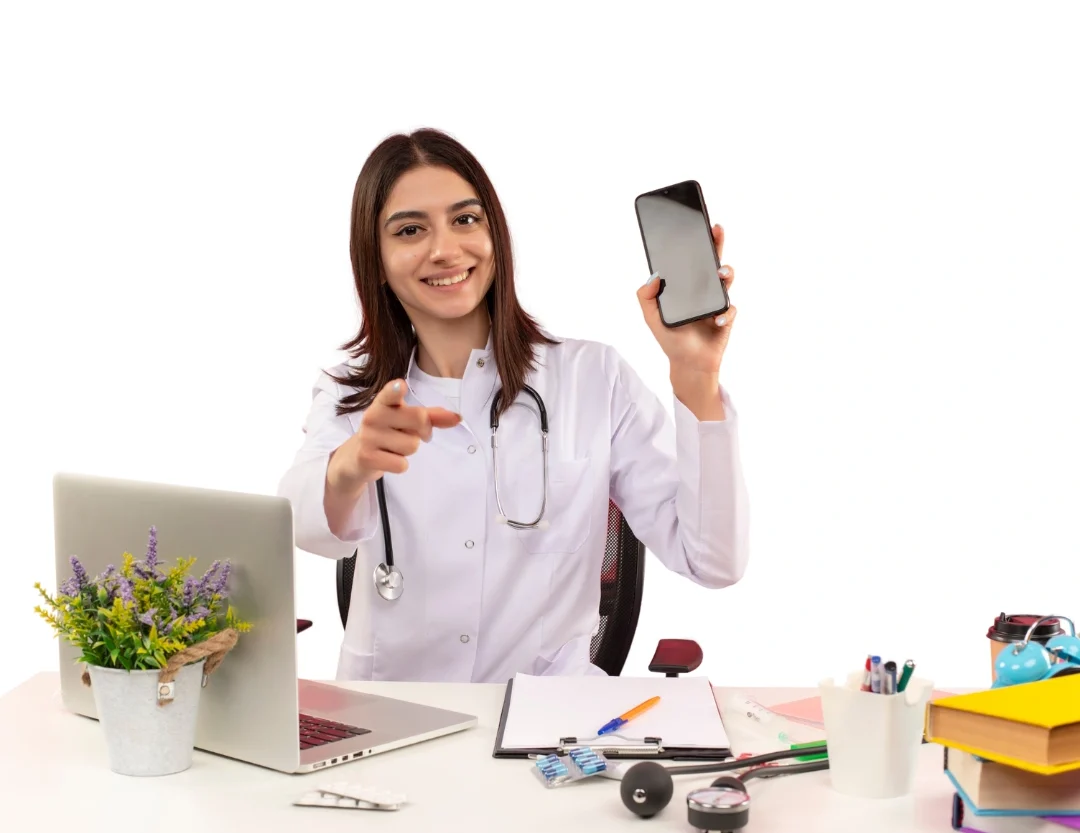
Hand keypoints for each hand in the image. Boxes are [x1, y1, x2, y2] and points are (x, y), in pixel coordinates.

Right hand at [327, 379, 460, 496]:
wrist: (357, 457)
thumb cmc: (388, 433)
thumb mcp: (407, 420)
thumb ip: (432, 416)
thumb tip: (458, 417)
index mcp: (384, 403)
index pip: (389, 394)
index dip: (395, 390)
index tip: (400, 386)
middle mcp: (373, 416)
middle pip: (418, 420)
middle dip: (423, 431)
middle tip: (412, 434)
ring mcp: (368, 437)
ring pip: (412, 445)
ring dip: (409, 450)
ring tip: (393, 447)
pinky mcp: (367, 457)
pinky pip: (402, 464)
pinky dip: (400, 465)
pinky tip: (387, 459)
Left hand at [636, 223, 736, 376]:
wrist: (687, 364)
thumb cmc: (671, 339)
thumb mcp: (652, 318)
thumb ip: (645, 297)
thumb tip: (652, 276)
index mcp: (688, 286)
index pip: (693, 260)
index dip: (697, 243)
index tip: (698, 225)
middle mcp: (704, 290)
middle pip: (713, 262)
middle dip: (716, 244)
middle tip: (716, 230)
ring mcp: (717, 303)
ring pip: (726, 281)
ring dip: (726, 274)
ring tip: (720, 275)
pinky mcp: (726, 319)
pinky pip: (730, 310)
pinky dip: (725, 314)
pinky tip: (717, 319)